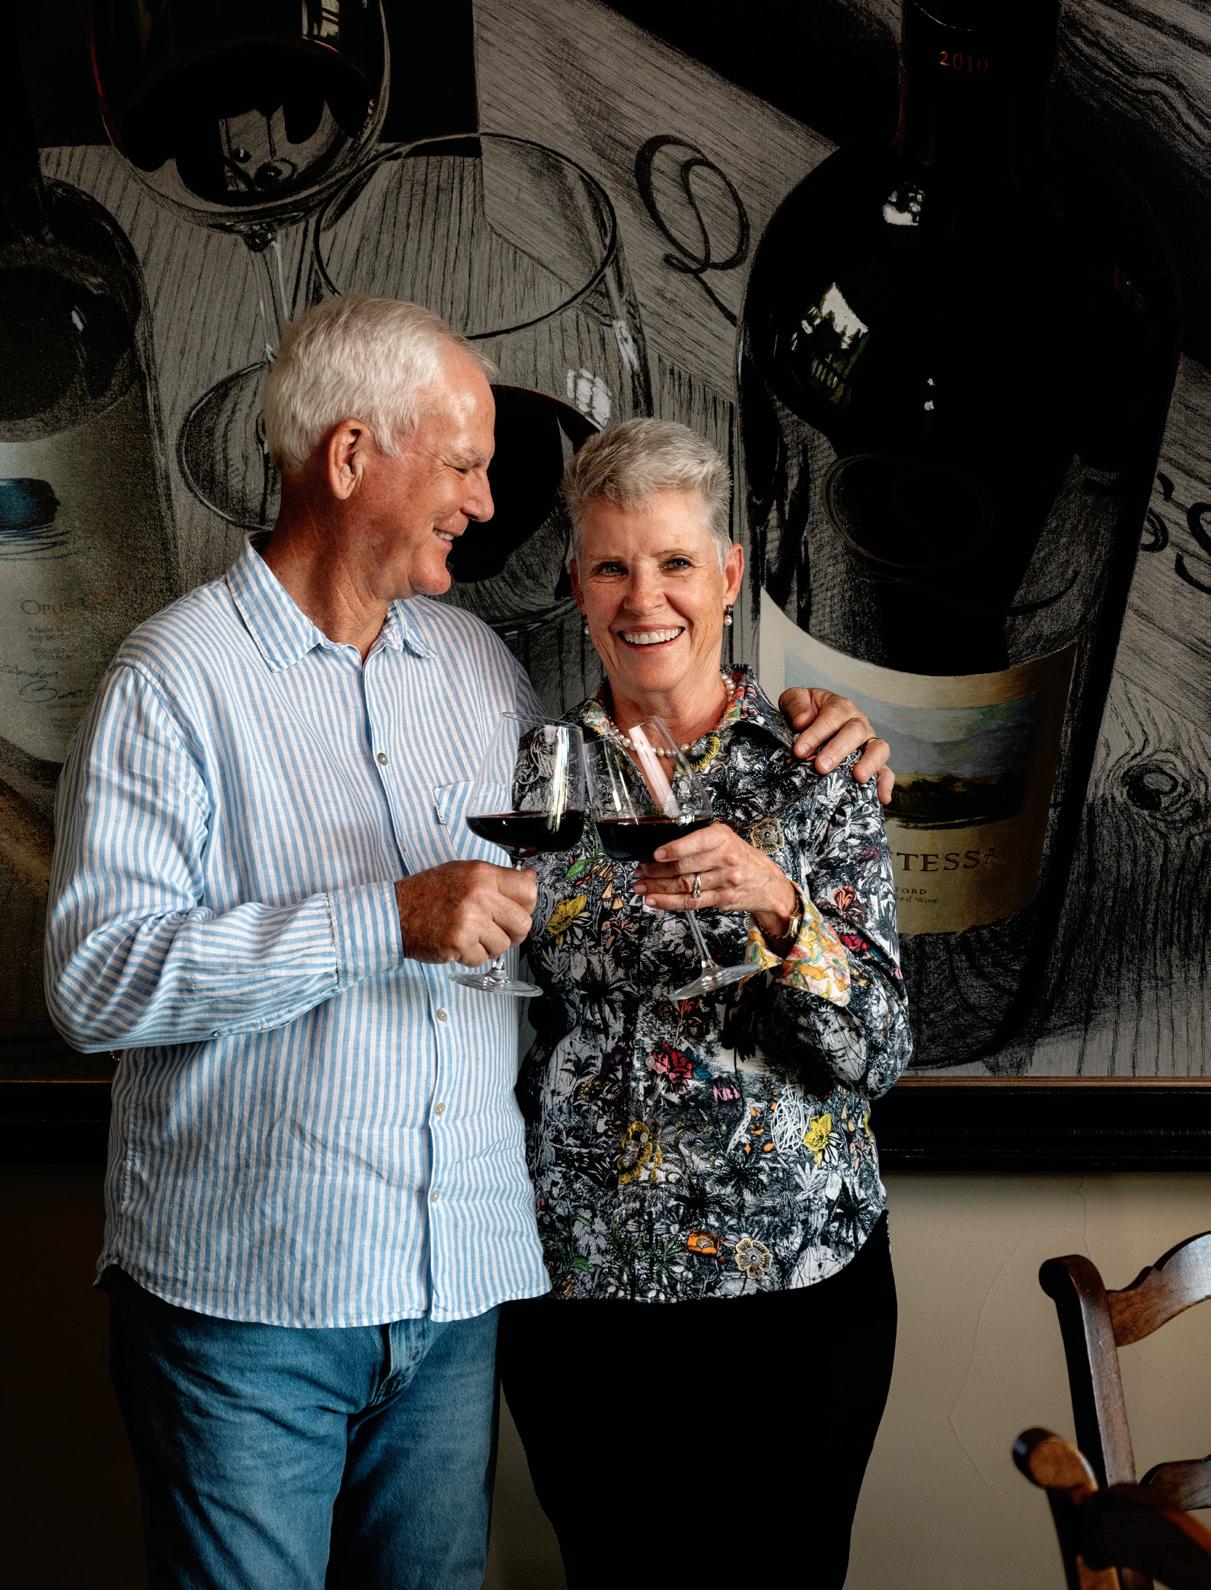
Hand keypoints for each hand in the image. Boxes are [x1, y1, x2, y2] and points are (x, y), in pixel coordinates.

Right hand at [394, 861, 536, 965]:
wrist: (395, 912)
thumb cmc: (428, 893)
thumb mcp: (464, 872)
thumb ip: (497, 878)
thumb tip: (530, 879)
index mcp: (482, 874)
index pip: (528, 891)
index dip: (526, 905)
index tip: (518, 909)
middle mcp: (479, 895)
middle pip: (522, 923)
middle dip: (513, 932)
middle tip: (496, 931)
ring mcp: (469, 920)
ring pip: (504, 945)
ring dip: (490, 946)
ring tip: (471, 936)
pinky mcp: (459, 943)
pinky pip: (483, 959)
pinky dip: (472, 956)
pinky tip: (459, 944)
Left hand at [633, 822, 797, 937]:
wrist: (768, 883)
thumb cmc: (741, 857)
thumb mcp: (725, 838)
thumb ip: (699, 839)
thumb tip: (662, 845)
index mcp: (722, 838)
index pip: (695, 844)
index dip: (673, 850)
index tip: (655, 854)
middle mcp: (725, 859)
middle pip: (684, 867)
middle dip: (655, 871)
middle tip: (640, 871)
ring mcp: (724, 881)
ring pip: (684, 886)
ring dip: (658, 888)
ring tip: (641, 887)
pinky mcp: (721, 899)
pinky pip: (690, 902)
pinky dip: (669, 902)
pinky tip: (654, 900)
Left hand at [778, 687, 894, 805]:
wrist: (810, 721)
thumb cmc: (804, 712)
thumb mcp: (795, 699)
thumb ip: (796, 705)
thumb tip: (802, 721)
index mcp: (839, 707)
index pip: (832, 717)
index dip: (816, 734)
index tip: (799, 750)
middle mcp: (858, 723)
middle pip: (855, 732)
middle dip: (838, 750)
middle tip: (821, 767)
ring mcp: (868, 743)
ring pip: (878, 748)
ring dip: (869, 763)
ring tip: (858, 777)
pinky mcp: (874, 762)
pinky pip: (886, 771)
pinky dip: (886, 784)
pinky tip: (882, 798)